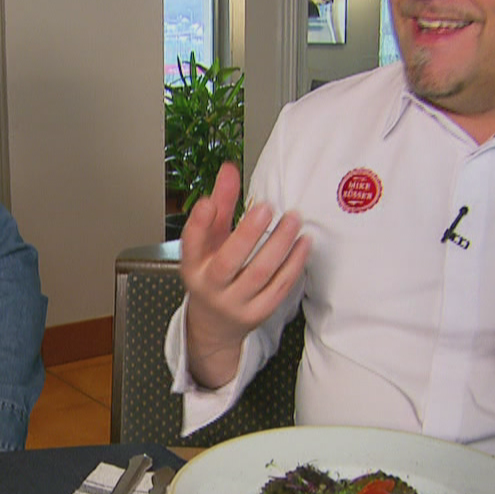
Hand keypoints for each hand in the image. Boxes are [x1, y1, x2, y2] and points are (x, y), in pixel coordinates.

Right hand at [180, 162, 309, 388]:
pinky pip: (279, 288)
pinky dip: (293, 264)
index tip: (208, 202)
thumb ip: (220, 205)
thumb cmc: (212, 273)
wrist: (215, 324)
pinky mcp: (258, 313)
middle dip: (247, 234)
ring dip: (279, 245)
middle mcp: (211, 287)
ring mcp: (235, 303)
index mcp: (194, 266)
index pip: (192, 244)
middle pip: (228, 262)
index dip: (199, 223)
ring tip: (293, 219)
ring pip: (259, 274)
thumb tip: (229, 169)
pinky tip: (303, 243)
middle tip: (266, 207)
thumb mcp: (210, 241)